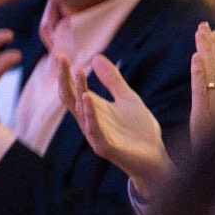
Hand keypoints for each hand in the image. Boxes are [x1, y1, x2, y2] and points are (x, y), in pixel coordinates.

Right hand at [59, 53, 170, 199]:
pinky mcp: (104, 147)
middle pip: (69, 97)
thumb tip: (96, 57)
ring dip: (77, 91)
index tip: (62, 54)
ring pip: (78, 111)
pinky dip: (89, 113)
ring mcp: (94, 134)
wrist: (154, 159)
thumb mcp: (128, 99)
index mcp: (93, 109)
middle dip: (64, 77)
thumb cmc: (139, 131)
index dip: (67, 72)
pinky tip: (87, 98)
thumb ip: (112, 80)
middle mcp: (88, 120)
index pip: (74, 88)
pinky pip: (92, 129)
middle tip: (60, 57)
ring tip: (76, 72)